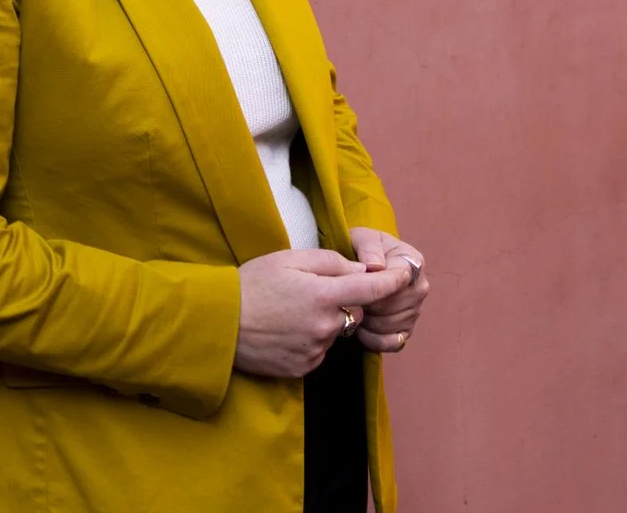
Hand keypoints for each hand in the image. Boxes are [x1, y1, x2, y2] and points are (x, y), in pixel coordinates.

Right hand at [235, 248, 413, 378]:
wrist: (218, 325)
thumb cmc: (252, 284)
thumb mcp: (289, 259)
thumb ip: (330, 262)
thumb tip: (361, 271)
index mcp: (324, 295)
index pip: (372, 288)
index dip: (394, 281)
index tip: (407, 274)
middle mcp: (325, 326)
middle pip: (352, 312)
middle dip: (341, 301)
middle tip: (306, 291)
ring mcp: (316, 351)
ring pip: (335, 332)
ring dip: (324, 322)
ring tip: (288, 313)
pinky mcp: (304, 368)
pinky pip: (319, 351)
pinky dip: (310, 340)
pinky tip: (284, 331)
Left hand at [348, 226, 429, 351]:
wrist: (358, 263)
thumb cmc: (361, 248)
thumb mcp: (361, 237)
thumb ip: (368, 247)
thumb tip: (375, 266)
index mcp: (413, 262)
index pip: (398, 282)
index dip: (374, 286)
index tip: (355, 284)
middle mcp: (420, 288)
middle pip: (393, 307)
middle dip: (368, 304)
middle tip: (350, 297)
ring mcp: (415, 311)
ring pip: (391, 326)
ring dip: (367, 321)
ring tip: (353, 308)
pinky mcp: (406, 330)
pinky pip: (393, 343)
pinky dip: (374, 340)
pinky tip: (361, 329)